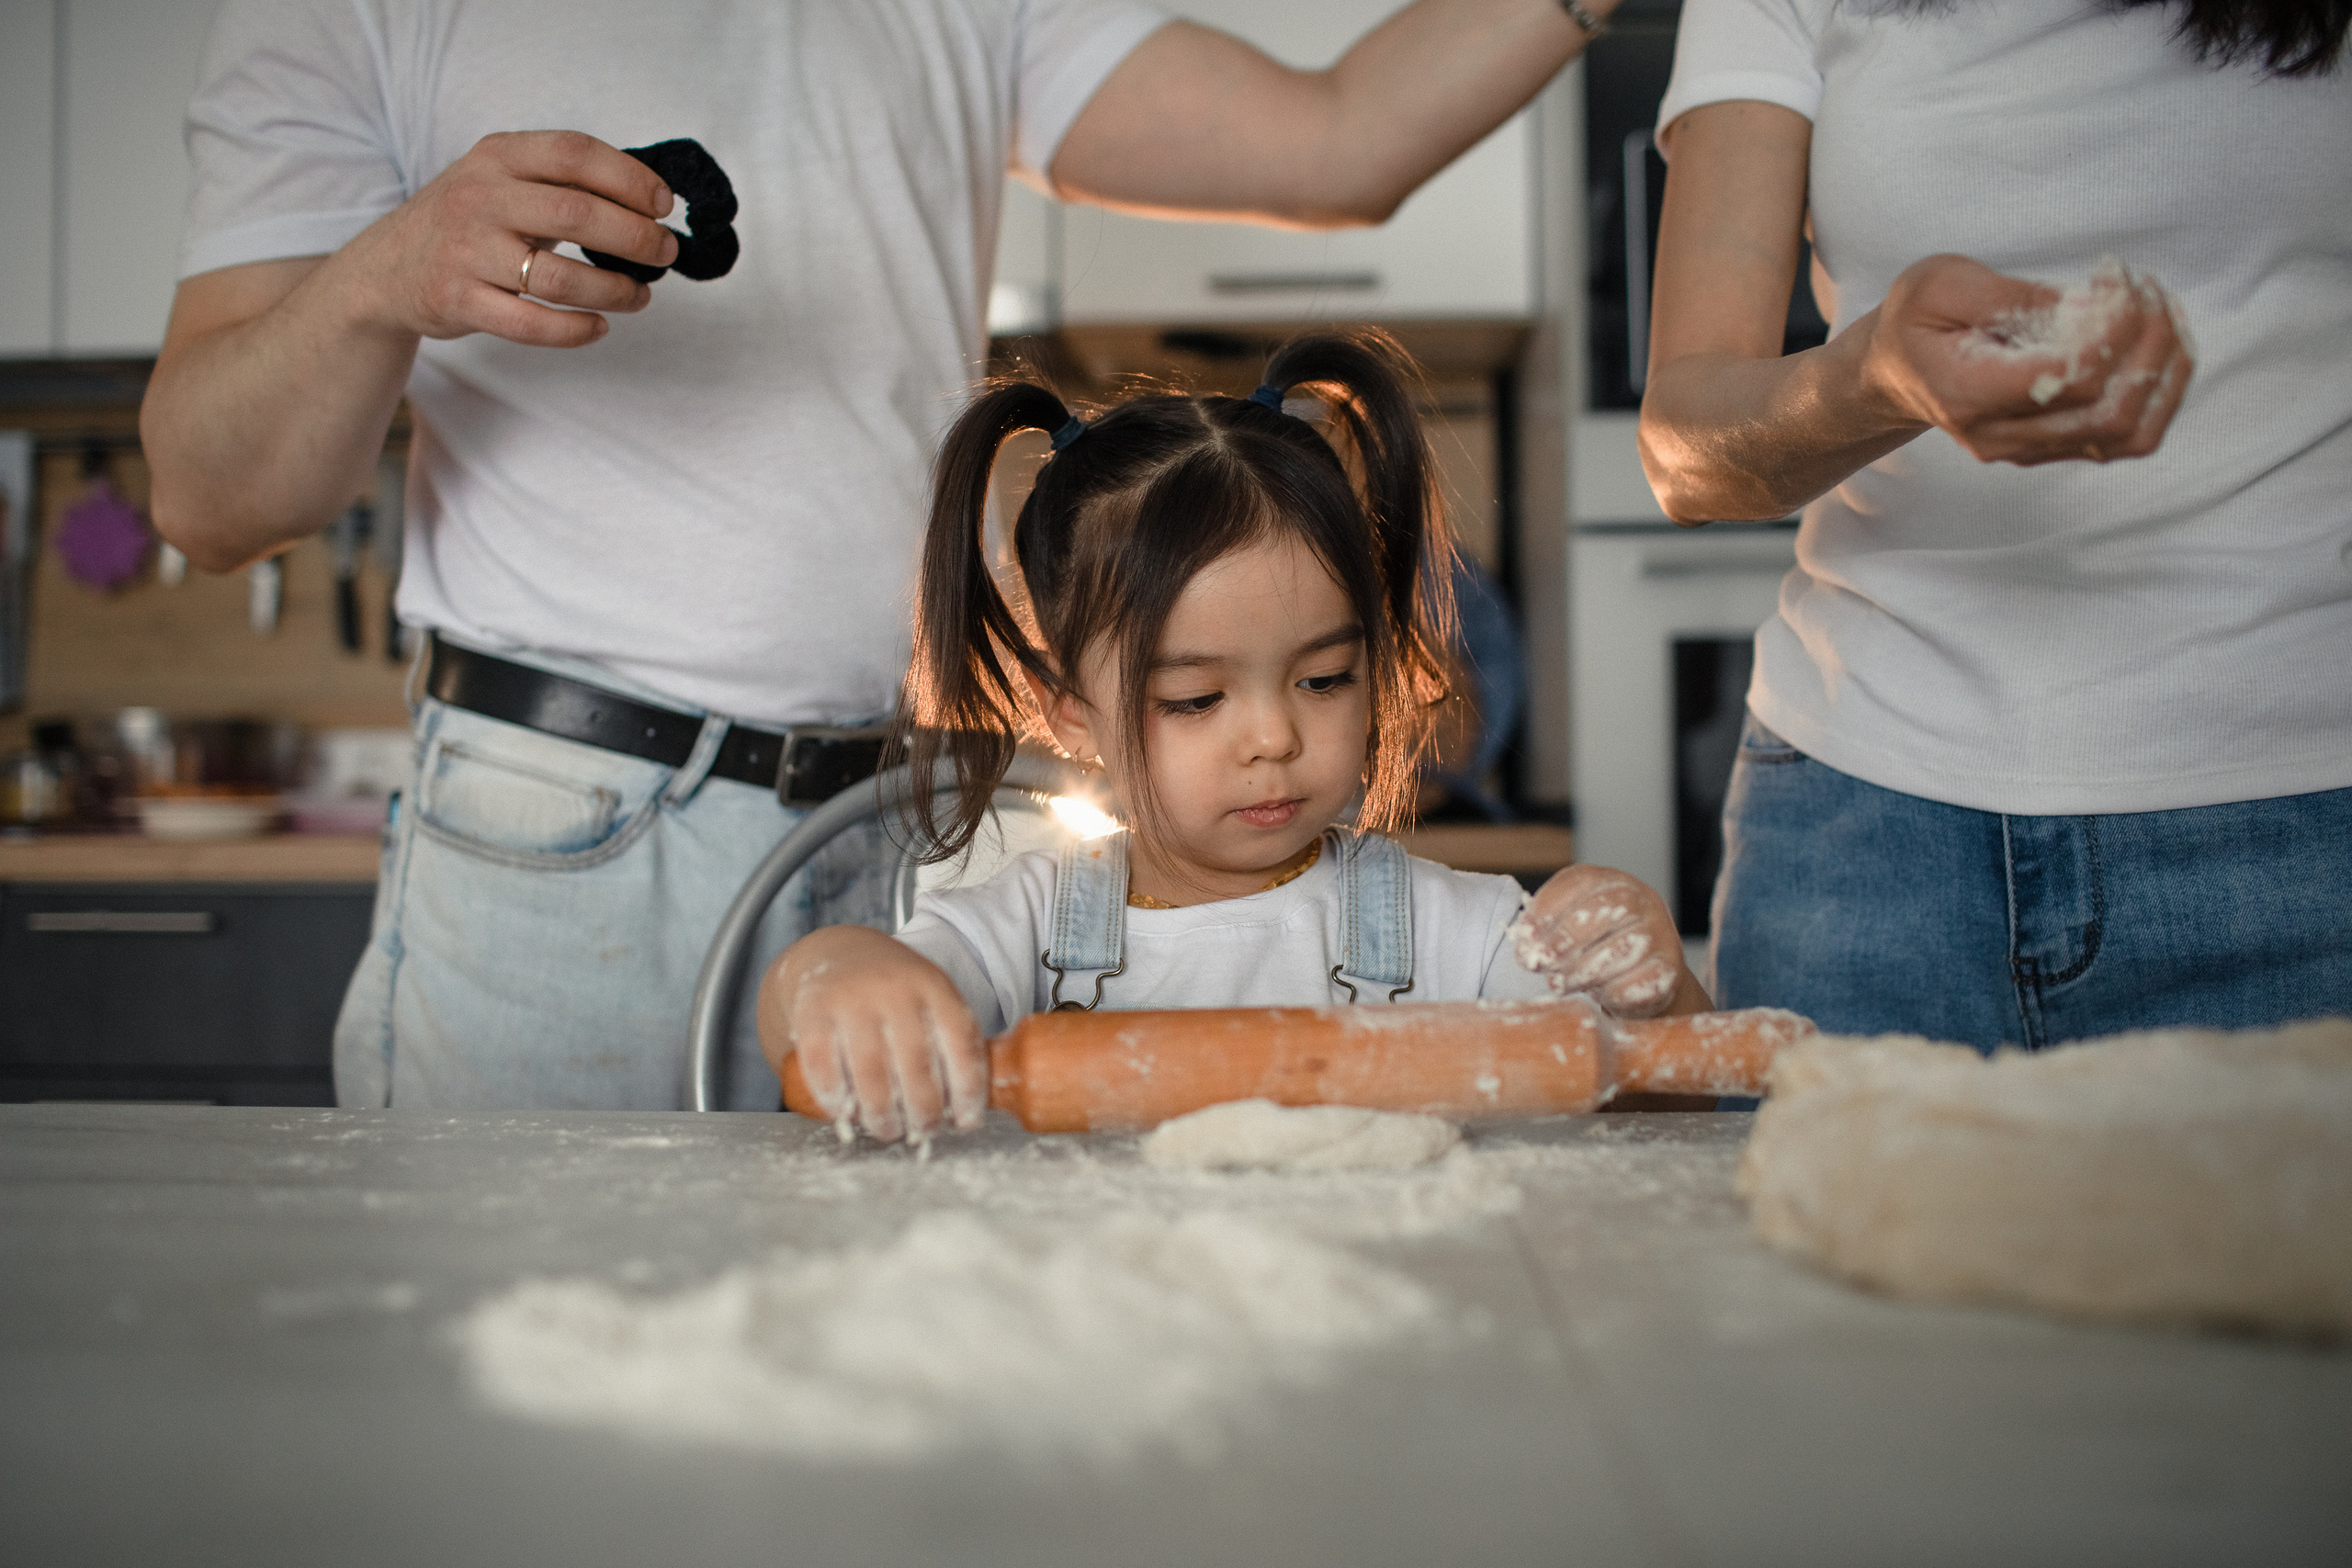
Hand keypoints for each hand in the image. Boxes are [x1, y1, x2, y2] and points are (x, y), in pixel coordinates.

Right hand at [336, 130, 679, 348]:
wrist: (387, 267)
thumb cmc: (470, 223)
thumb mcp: (503, 181)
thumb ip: (563, 183)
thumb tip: (652, 201)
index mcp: (498, 156)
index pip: (574, 153)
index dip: (629, 177)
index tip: (665, 204)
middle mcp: (479, 197)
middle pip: (577, 213)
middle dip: (636, 237)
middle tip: (665, 253)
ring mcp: (466, 251)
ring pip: (559, 278)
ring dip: (614, 290)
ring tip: (640, 295)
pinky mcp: (458, 300)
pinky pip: (531, 324)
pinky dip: (576, 330)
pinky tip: (600, 326)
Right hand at [756, 926, 988, 1141]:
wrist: (837, 953)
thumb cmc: (893, 993)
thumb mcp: (931, 999)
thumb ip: (950, 1045)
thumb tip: (963, 1114)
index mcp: (934, 986)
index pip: (960, 1043)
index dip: (967, 1090)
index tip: (967, 1123)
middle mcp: (894, 990)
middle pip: (916, 1064)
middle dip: (924, 1110)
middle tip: (925, 1131)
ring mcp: (851, 1000)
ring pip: (871, 1072)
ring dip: (882, 1114)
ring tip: (889, 1130)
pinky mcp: (812, 1014)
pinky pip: (824, 1067)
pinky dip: (835, 1099)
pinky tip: (845, 1113)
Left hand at [1512, 865, 1705, 1018]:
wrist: (1643, 977)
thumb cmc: (1597, 946)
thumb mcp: (1571, 927)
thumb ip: (1547, 930)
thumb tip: (1526, 946)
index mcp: (1613, 881)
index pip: (1582, 881)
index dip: (1550, 908)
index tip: (1525, 935)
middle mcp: (1642, 901)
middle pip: (1608, 909)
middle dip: (1566, 938)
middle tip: (1540, 962)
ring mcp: (1661, 934)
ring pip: (1624, 947)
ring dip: (1583, 970)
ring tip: (1558, 984)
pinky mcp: (1670, 970)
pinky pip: (1641, 981)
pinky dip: (1611, 992)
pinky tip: (1597, 996)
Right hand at [1859, 253, 2194, 467]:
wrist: (1895, 372)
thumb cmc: (1916, 321)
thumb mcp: (1942, 284)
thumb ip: (2012, 296)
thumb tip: (2090, 306)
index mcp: (1966, 393)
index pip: (2066, 377)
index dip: (2112, 324)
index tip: (2114, 272)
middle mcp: (1998, 437)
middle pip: (2106, 411)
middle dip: (2149, 342)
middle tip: (2148, 287)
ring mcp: (2026, 451)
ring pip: (2127, 434)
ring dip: (2165, 372)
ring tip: (2164, 312)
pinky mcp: (2052, 450)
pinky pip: (2127, 439)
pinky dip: (2160, 392)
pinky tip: (2159, 344)